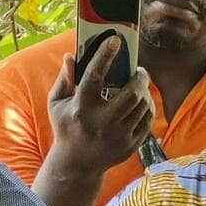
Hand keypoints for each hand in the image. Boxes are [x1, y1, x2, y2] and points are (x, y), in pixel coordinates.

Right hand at [47, 40, 156, 176]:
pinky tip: (141, 102)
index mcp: (82, 108)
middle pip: (132, 93)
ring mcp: (119, 137)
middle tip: (139, 71)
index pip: (94, 76)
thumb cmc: (67, 127)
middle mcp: (102, 123)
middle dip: (140, 77)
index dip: (105, 55)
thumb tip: (70, 55)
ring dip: (144, 91)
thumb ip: (64, 79)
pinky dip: (147, 107)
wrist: (77, 164)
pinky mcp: (131, 145)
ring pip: (143, 105)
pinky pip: (147, 120)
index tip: (115, 40)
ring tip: (139, 86)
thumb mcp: (57, 103)